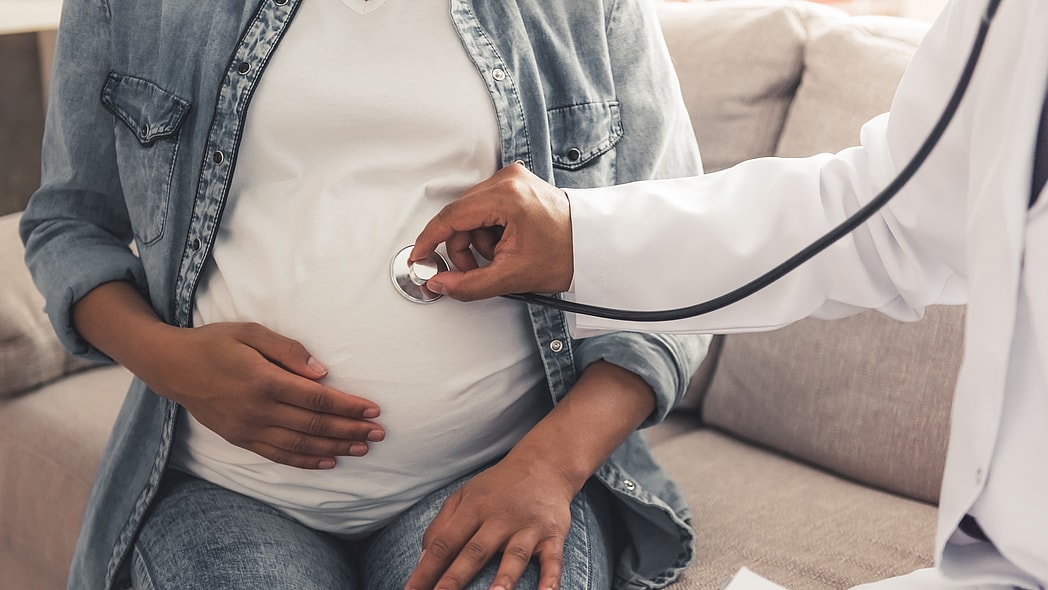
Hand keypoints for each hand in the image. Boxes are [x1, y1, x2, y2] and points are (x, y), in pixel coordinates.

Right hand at [143, 321, 383, 469]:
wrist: (172, 367)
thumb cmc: (215, 343)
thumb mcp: (250, 332)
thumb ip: (288, 350)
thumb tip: (322, 372)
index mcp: (264, 381)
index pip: (317, 400)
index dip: (348, 407)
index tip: (373, 409)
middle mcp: (257, 411)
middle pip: (315, 427)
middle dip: (351, 431)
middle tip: (380, 433)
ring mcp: (248, 429)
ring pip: (301, 446)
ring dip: (336, 449)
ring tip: (363, 448)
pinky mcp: (240, 439)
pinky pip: (279, 456)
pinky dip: (307, 462)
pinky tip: (329, 461)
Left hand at [404, 454, 574, 589]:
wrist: (545, 464)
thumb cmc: (498, 486)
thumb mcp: (465, 495)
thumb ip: (442, 525)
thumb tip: (422, 559)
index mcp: (474, 507)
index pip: (444, 542)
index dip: (426, 568)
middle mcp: (500, 518)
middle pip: (475, 552)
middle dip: (455, 579)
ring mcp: (528, 527)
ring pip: (515, 556)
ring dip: (504, 579)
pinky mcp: (553, 534)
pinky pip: (554, 559)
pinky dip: (551, 579)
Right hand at [410, 163, 573, 300]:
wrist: (594, 246)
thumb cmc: (566, 254)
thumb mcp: (512, 277)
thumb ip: (468, 284)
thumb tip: (439, 284)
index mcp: (507, 196)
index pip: (451, 217)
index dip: (429, 240)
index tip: (418, 257)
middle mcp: (507, 179)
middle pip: (460, 216)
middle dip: (464, 247)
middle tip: (480, 269)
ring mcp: (512, 179)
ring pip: (471, 214)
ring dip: (478, 241)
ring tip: (502, 256)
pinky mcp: (516, 184)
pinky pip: (485, 209)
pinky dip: (489, 231)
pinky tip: (507, 243)